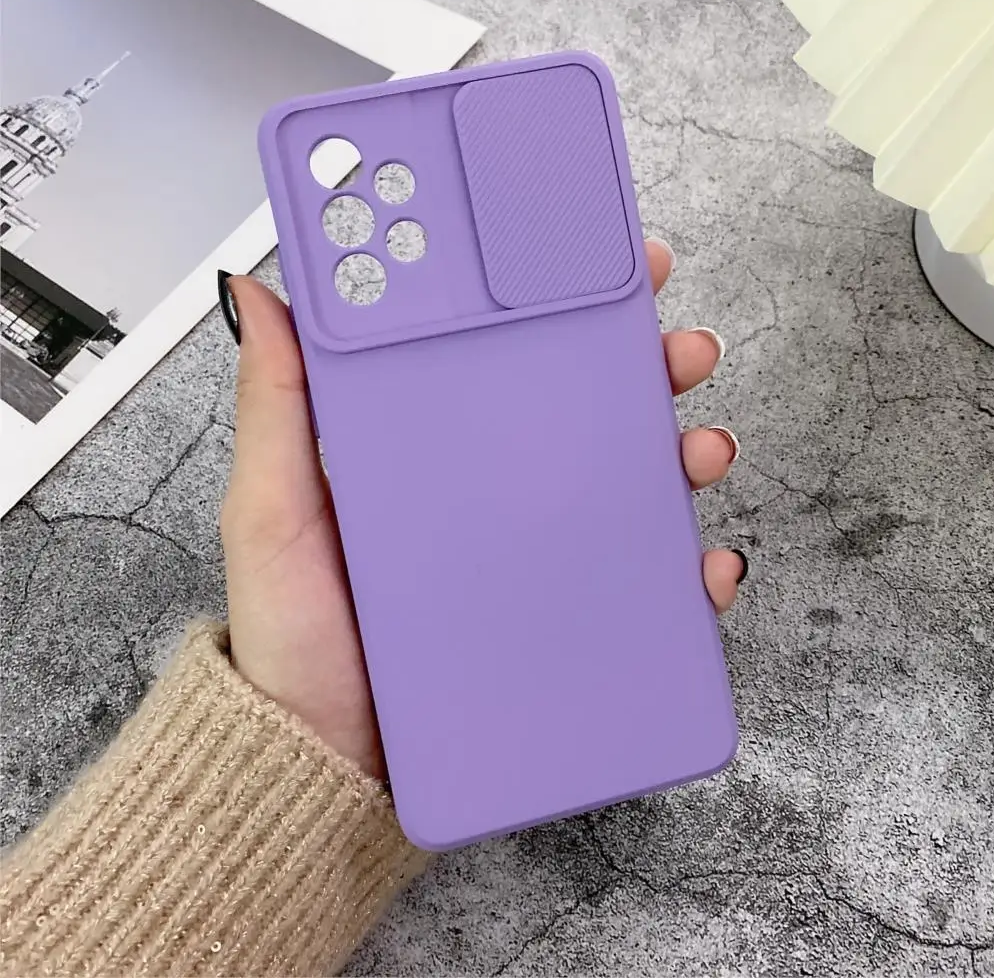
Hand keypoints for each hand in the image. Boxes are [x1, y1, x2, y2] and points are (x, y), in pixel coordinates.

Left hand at [219, 241, 745, 781]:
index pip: (504, 352)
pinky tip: (702, 565)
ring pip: (629, 483)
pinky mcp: (562, 618)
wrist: (324, 760)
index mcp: (433, 444)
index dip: (559, 302)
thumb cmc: (294, 636)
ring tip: (699, 448)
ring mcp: (534, 553)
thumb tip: (264, 296)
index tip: (602, 261)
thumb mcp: (273, 509)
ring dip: (682, 452)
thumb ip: (275, 405)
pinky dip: (688, 571)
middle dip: (645, 364)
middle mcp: (493, 488)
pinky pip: (643, 584)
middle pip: (585, 407)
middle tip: (674, 346)